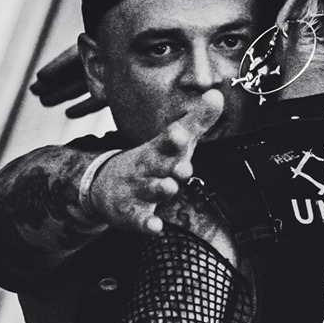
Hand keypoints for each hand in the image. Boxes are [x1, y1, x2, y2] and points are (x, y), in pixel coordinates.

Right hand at [89, 90, 223, 234]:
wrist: (105, 183)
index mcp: (159, 150)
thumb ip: (196, 121)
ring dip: (159, 189)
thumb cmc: (150, 161)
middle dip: (171, 165)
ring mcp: (138, 190)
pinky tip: (155, 228)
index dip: (174, 139)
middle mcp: (148, 168)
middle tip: (184, 165)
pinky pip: (139, 218)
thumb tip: (218, 94)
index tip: (180, 133)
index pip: (167, 142)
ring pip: (150, 190)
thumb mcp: (172, 141)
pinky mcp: (131, 213)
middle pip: (159, 165)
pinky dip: (146, 223)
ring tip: (169, 187)